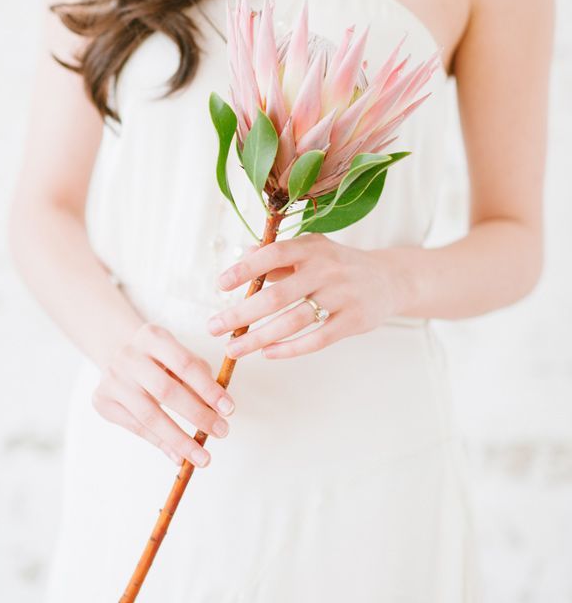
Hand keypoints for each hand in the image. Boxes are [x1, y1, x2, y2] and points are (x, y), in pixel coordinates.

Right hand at [91, 323, 235, 466]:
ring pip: (149, 415)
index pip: (185, 364)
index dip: (209, 388)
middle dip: (197, 415)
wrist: (116, 353)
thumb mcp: (178, 356)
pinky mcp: (102, 400)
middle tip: (222, 432)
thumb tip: (218, 412)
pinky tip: (178, 456)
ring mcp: (112, 379)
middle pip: (166, 391)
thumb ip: (198, 378)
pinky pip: (136, 427)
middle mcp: (129, 356)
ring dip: (180, 439)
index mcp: (152, 337)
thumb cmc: (158, 358)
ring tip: (203, 457)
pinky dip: (160, 443)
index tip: (229, 409)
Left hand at [206, 232, 408, 358]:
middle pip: (277, 295)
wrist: (389, 279)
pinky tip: (268, 354)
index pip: (273, 254)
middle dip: (241, 313)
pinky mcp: (353, 321)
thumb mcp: (312, 250)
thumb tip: (240, 257)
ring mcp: (341, 295)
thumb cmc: (338, 265)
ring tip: (233, 348)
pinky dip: (290, 349)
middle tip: (214, 327)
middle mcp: (326, 269)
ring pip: (293, 321)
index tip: (220, 286)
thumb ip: (279, 256)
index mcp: (311, 248)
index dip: (245, 269)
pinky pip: (317, 339)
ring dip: (259, 337)